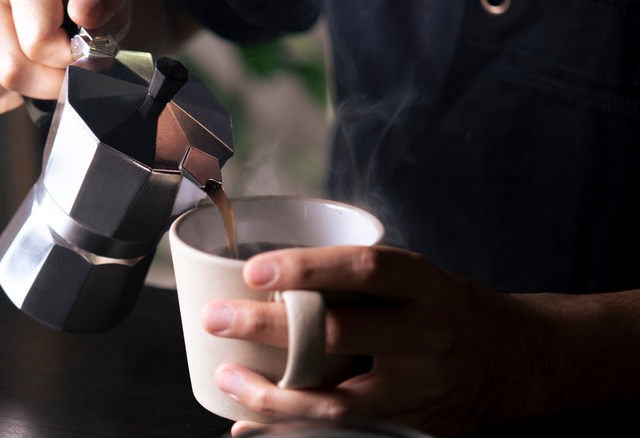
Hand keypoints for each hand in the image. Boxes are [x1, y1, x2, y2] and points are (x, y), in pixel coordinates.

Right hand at [0, 0, 131, 113]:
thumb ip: (101, 4)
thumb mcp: (107, 0)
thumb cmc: (84, 1)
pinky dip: (5, 93)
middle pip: (12, 70)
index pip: (37, 43)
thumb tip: (84, 12)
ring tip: (45, 68)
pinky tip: (25, 70)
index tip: (82, 55)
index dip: (69, 60)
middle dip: (49, 82)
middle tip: (67, 70)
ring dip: (26, 89)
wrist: (55, 5)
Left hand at [201, 245, 537, 437]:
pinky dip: (292, 427)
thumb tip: (271, 279)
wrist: (509, 362)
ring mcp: (418, 388)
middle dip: (268, 329)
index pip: (366, 269)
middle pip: (340, 334)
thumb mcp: (416, 280)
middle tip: (215, 319)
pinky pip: (343, 430)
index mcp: (426, 287)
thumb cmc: (444, 309)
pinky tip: (251, 422)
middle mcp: (426, 337)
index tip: (255, 271)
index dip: (309, 268)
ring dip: (271, 391)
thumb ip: (359, 280)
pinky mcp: (408, 424)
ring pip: (337, 399)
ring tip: (226, 376)